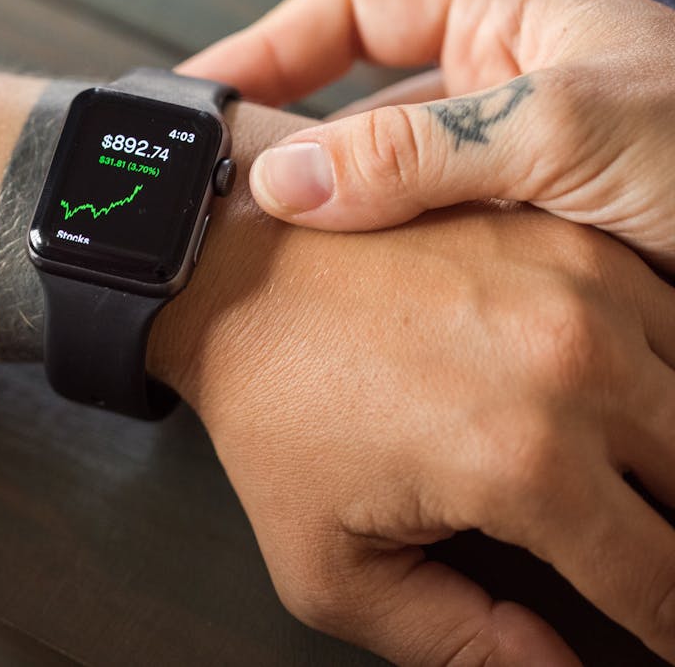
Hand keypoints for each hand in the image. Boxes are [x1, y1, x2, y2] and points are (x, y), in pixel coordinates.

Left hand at [150, 106, 674, 665]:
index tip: (658, 631)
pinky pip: (674, 316)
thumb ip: (455, 642)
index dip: (669, 627)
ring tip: (633, 482)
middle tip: (636, 551)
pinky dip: (665, 367)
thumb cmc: (272, 409)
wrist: (234, 279)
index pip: (662, 583)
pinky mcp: (572, 239)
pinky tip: (629, 401)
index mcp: (523, 465)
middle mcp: (573, 370)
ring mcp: (583, 289)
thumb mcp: (331, 567)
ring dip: (673, 450)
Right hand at [178, 0, 674, 273]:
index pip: (348, 11)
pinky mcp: (520, 258)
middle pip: (351, 107)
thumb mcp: (572, 127)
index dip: (265, 48)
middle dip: (284, 151)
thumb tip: (289, 181)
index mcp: (504, 24)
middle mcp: (496, 97)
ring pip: (382, 194)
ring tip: (267, 268)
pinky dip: (383, 286)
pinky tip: (354, 317)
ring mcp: (505, 182)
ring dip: (329, 227)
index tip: (201, 100)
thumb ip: (423, 148)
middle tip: (220, 205)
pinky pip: (424, 261)